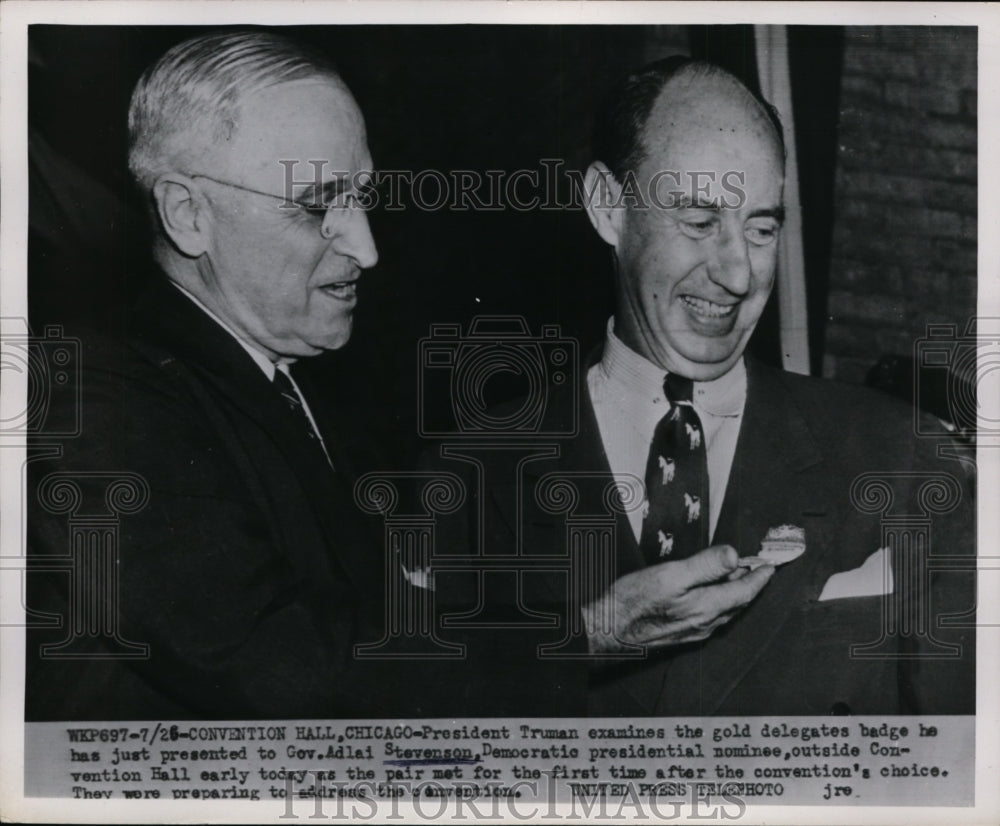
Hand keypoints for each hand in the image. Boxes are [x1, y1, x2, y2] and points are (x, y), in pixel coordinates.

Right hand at [583, 545, 774, 653]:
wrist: (607, 632)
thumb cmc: (633, 603)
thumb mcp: (670, 575)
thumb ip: (704, 566)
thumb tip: (734, 555)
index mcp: (706, 608)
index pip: (744, 591)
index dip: (759, 577)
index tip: (770, 566)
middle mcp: (705, 624)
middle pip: (737, 603)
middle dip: (750, 584)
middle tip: (759, 568)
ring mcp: (693, 632)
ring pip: (725, 612)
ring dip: (736, 594)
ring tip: (739, 578)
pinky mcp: (681, 635)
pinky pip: (712, 618)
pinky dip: (720, 603)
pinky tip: (712, 596)